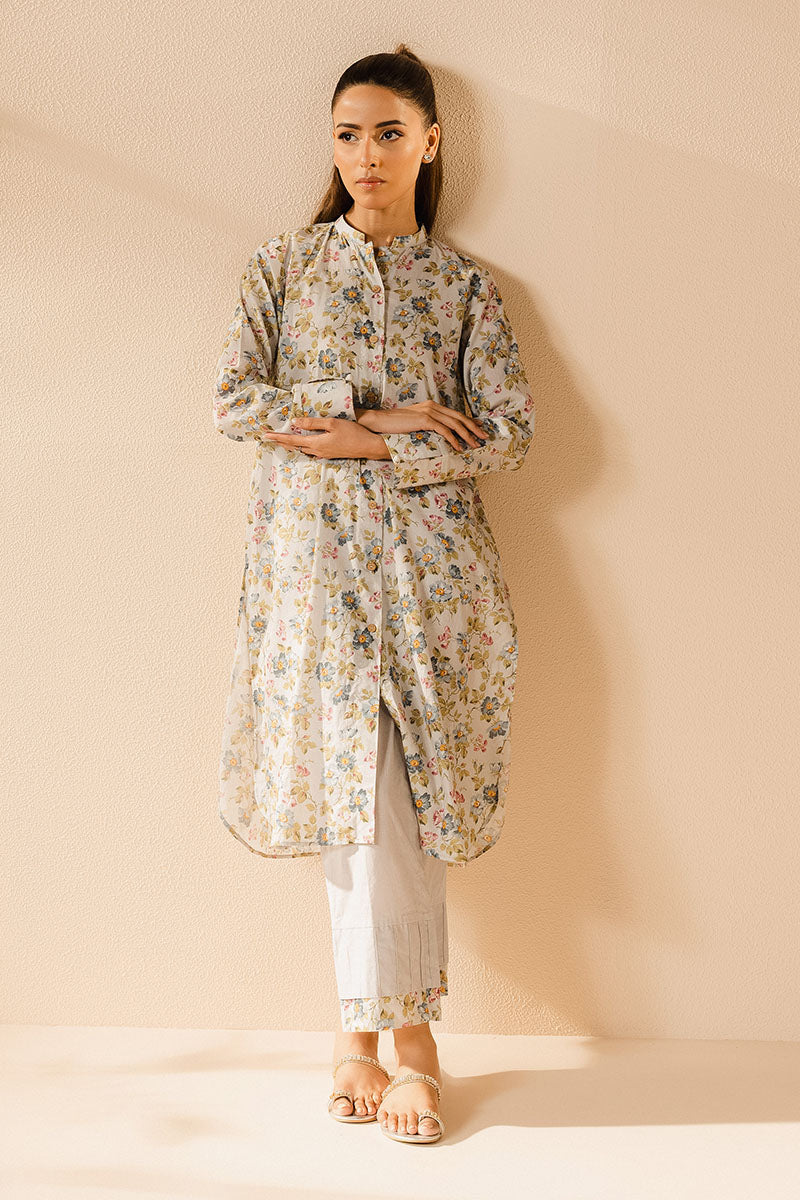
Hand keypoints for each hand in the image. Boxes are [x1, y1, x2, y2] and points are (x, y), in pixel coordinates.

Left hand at [260, 416, 390, 459]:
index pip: (292, 440)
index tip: (266, 436)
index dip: (278, 437)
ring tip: (283, 438)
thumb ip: (313, 423)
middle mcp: (317, 451)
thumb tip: (295, 422)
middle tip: (270, 437)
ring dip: (293, 443)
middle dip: (282, 441)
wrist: (368, 447)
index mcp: (316, 443)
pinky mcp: (330, 453)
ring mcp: (324, 454)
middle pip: (295, 446)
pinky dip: (303, 444)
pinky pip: (312, 449)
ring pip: (304, 448)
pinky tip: (303, 441)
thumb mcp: (332, 424)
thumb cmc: (352, 433)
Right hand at [355, 400, 488, 450]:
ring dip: (467, 435)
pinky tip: (458, 447)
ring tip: (475, 444)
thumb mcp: (414, 424)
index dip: (469, 421)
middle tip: (484, 437)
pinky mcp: (424, 419)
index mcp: (431, 406)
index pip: (455, 413)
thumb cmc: (394, 426)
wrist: (378, 422)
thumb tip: (437, 436)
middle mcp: (432, 406)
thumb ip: (426, 426)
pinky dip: (453, 439)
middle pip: (459, 417)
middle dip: (473, 428)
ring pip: (455, 423)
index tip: (479, 428)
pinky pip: (444, 430)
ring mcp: (429, 411)